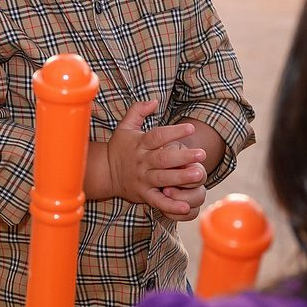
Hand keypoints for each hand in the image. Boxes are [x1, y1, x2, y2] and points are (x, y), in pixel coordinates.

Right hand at [107, 100, 206, 218]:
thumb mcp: (125, 126)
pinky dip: (171, 205)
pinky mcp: (143, 194)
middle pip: (164, 158)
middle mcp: (142, 162)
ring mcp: (143, 179)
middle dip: (183, 156)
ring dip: (181, 177)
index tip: (190, 128)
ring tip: (199, 175)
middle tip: (202, 154)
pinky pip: (158, 201)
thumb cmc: (120, 148)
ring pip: (163, 179)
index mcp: (140, 144)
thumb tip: (154, 100)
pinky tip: (186, 206)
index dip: (174, 132)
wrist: (104, 173)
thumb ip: (138, 110)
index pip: (158, 136)